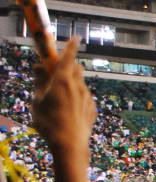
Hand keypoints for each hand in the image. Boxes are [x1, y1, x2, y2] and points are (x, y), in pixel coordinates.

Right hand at [32, 36, 95, 155]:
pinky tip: (67, 112)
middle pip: (76, 68)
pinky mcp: (92, 108)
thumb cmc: (49, 123)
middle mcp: (78, 86)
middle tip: (54, 74)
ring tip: (57, 100)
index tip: (75, 37)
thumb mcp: (38, 101)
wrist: (70, 145)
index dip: (71, 45)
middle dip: (67, 67)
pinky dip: (76, 98)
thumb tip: (39, 66)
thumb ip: (39, 81)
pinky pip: (84, 97)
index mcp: (63, 81)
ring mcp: (87, 97)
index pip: (68, 57)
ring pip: (80, 83)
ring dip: (70, 84)